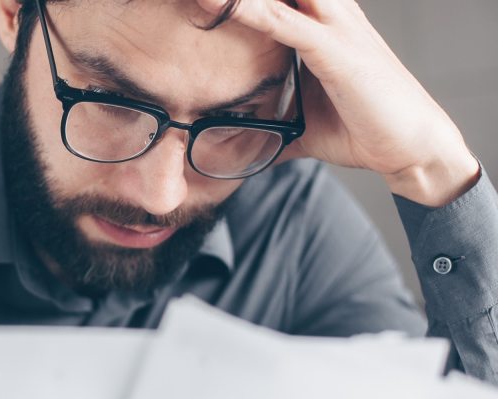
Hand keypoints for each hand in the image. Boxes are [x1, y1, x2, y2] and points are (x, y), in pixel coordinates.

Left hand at [196, 0, 479, 205]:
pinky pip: (288, 25)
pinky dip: (254, 14)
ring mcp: (336, 31)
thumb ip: (270, 126)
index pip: (275, 0)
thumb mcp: (303, 125)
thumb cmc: (362, 128)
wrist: (412, 147)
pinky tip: (222, 6)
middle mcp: (331, 18)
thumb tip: (236, 143)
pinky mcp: (338, 53)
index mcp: (322, 27)